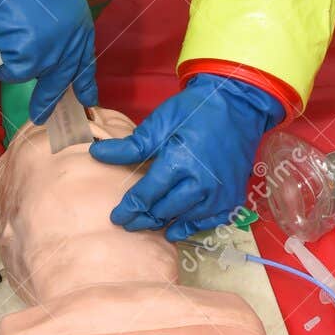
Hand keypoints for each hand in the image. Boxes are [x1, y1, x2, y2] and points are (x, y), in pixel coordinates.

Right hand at [0, 0, 95, 122]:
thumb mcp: (49, 5)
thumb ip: (54, 30)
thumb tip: (45, 53)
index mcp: (80, 22)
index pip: (84, 58)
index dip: (84, 81)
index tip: (89, 99)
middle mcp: (72, 40)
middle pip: (63, 78)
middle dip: (50, 99)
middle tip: (43, 117)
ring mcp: (53, 54)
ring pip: (33, 74)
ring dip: (16, 65)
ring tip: (3, 43)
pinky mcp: (31, 63)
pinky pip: (13, 72)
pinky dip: (2, 63)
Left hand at [90, 73, 284, 243]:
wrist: (237, 105)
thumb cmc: (196, 110)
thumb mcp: (160, 122)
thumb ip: (131, 145)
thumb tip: (97, 153)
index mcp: (179, 163)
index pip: (146, 195)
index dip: (129, 209)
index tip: (116, 218)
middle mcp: (200, 184)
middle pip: (163, 211)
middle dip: (143, 219)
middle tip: (128, 224)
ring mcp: (218, 193)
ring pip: (184, 218)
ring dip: (164, 223)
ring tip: (149, 226)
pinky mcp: (232, 196)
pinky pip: (209, 221)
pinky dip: (191, 226)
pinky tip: (177, 228)